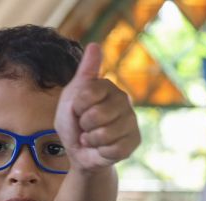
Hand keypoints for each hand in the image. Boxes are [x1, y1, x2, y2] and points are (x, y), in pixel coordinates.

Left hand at [54, 43, 140, 174]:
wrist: (80, 151)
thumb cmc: (74, 123)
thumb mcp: (71, 97)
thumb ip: (84, 74)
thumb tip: (95, 45)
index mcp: (106, 86)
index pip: (87, 95)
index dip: (76, 107)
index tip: (77, 109)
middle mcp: (123, 99)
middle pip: (96, 115)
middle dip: (83, 126)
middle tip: (85, 126)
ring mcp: (131, 120)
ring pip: (105, 133)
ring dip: (91, 140)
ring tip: (92, 137)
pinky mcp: (135, 140)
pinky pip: (114, 149)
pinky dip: (101, 151)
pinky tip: (102, 148)